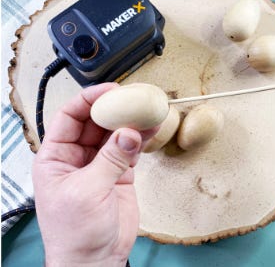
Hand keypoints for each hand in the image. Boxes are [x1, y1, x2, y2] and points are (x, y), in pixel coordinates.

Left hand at [33, 83, 157, 266]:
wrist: (95, 260)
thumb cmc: (75, 233)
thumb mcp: (87, 192)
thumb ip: (109, 160)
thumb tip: (128, 133)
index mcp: (56, 157)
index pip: (69, 118)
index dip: (88, 101)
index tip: (109, 92)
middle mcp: (77, 157)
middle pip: (95, 123)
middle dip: (113, 110)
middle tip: (133, 99)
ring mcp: (100, 164)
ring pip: (115, 134)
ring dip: (130, 123)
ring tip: (147, 111)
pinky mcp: (120, 174)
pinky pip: (130, 150)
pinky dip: (141, 139)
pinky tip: (152, 129)